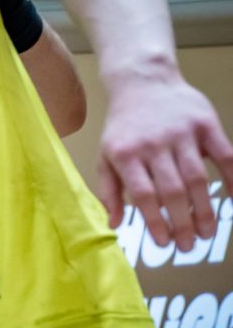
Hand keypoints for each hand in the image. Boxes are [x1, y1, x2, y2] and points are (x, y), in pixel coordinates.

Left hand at [99, 75, 232, 249]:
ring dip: (205, 208)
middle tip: (189, 245)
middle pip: (172, 190)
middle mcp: (154, 145)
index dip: (155, 221)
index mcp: (126, 155)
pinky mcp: (205, 124)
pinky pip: (224, 154)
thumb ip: (109, 191)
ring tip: (208, 232)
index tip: (164, 243)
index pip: (144, 195)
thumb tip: (113, 224)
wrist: (143, 82)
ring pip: (197, 177)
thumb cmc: (124, 127)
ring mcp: (182, 134)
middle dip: (182, 222)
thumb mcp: (106, 156)